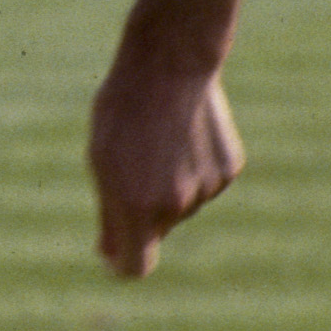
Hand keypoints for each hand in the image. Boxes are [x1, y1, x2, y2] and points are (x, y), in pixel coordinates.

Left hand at [88, 47, 243, 277]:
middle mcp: (176, 205)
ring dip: (167, 184)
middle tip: (131, 161)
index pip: (136, 266)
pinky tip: (185, 134)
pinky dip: (193, 168)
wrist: (170, 64)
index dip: (121, 262)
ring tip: (158, 139)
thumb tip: (114, 257)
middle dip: (140, 208)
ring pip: (181, 205)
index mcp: (137, 206)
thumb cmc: (123, 110)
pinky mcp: (229, 170)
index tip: (113, 251)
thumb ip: (110, 214)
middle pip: (155, 229)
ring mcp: (208, 188)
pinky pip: (205, 183)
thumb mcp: (101, 160)